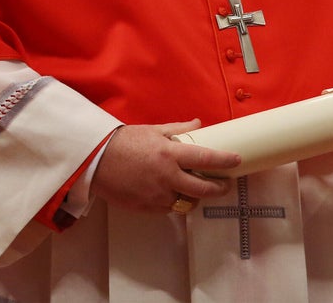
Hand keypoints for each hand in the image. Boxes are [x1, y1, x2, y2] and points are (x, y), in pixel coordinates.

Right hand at [90, 119, 239, 212]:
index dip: (225, 161)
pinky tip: (171, 193)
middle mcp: (167, 177)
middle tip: (224, 184)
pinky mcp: (147, 208)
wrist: (95, 160)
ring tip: (195, 189)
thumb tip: (198, 124)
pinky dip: (173, 202)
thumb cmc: (123, 142)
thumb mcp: (153, 130)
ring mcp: (157, 195)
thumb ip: (178, 129)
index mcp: (169, 154)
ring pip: (187, 203)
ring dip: (194, 197)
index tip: (236, 160)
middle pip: (203, 189)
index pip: (206, 159)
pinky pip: (168, 209)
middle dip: (219, 188)